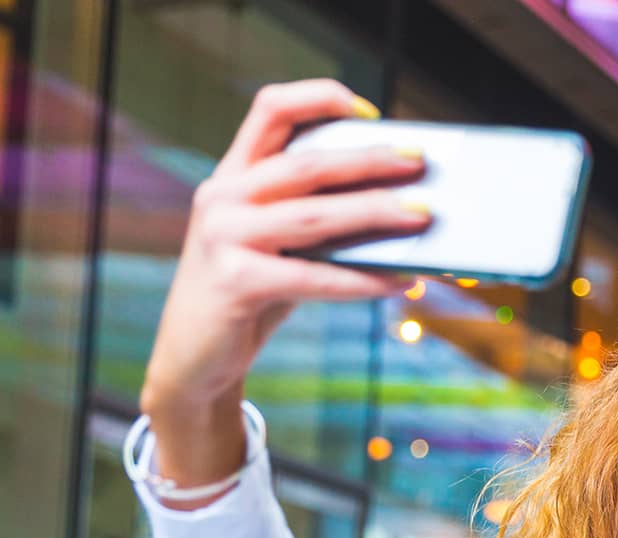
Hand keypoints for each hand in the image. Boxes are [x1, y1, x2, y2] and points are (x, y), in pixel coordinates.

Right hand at [140, 79, 430, 490]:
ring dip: (374, 213)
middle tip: (419, 163)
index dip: (320, 98)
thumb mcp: (274, 242)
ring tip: (422, 216)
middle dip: (369, 160)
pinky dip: (364, 280)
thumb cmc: (249, 294)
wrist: (194, 358)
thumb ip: (313, 215)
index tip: (373, 111)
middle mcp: (222, 196)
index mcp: (232, 174)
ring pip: (313, 215)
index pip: (271, 109)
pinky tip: (401, 283)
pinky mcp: (235, 282)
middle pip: (305, 163)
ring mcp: (223, 237)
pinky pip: (313, 276)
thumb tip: (396, 205)